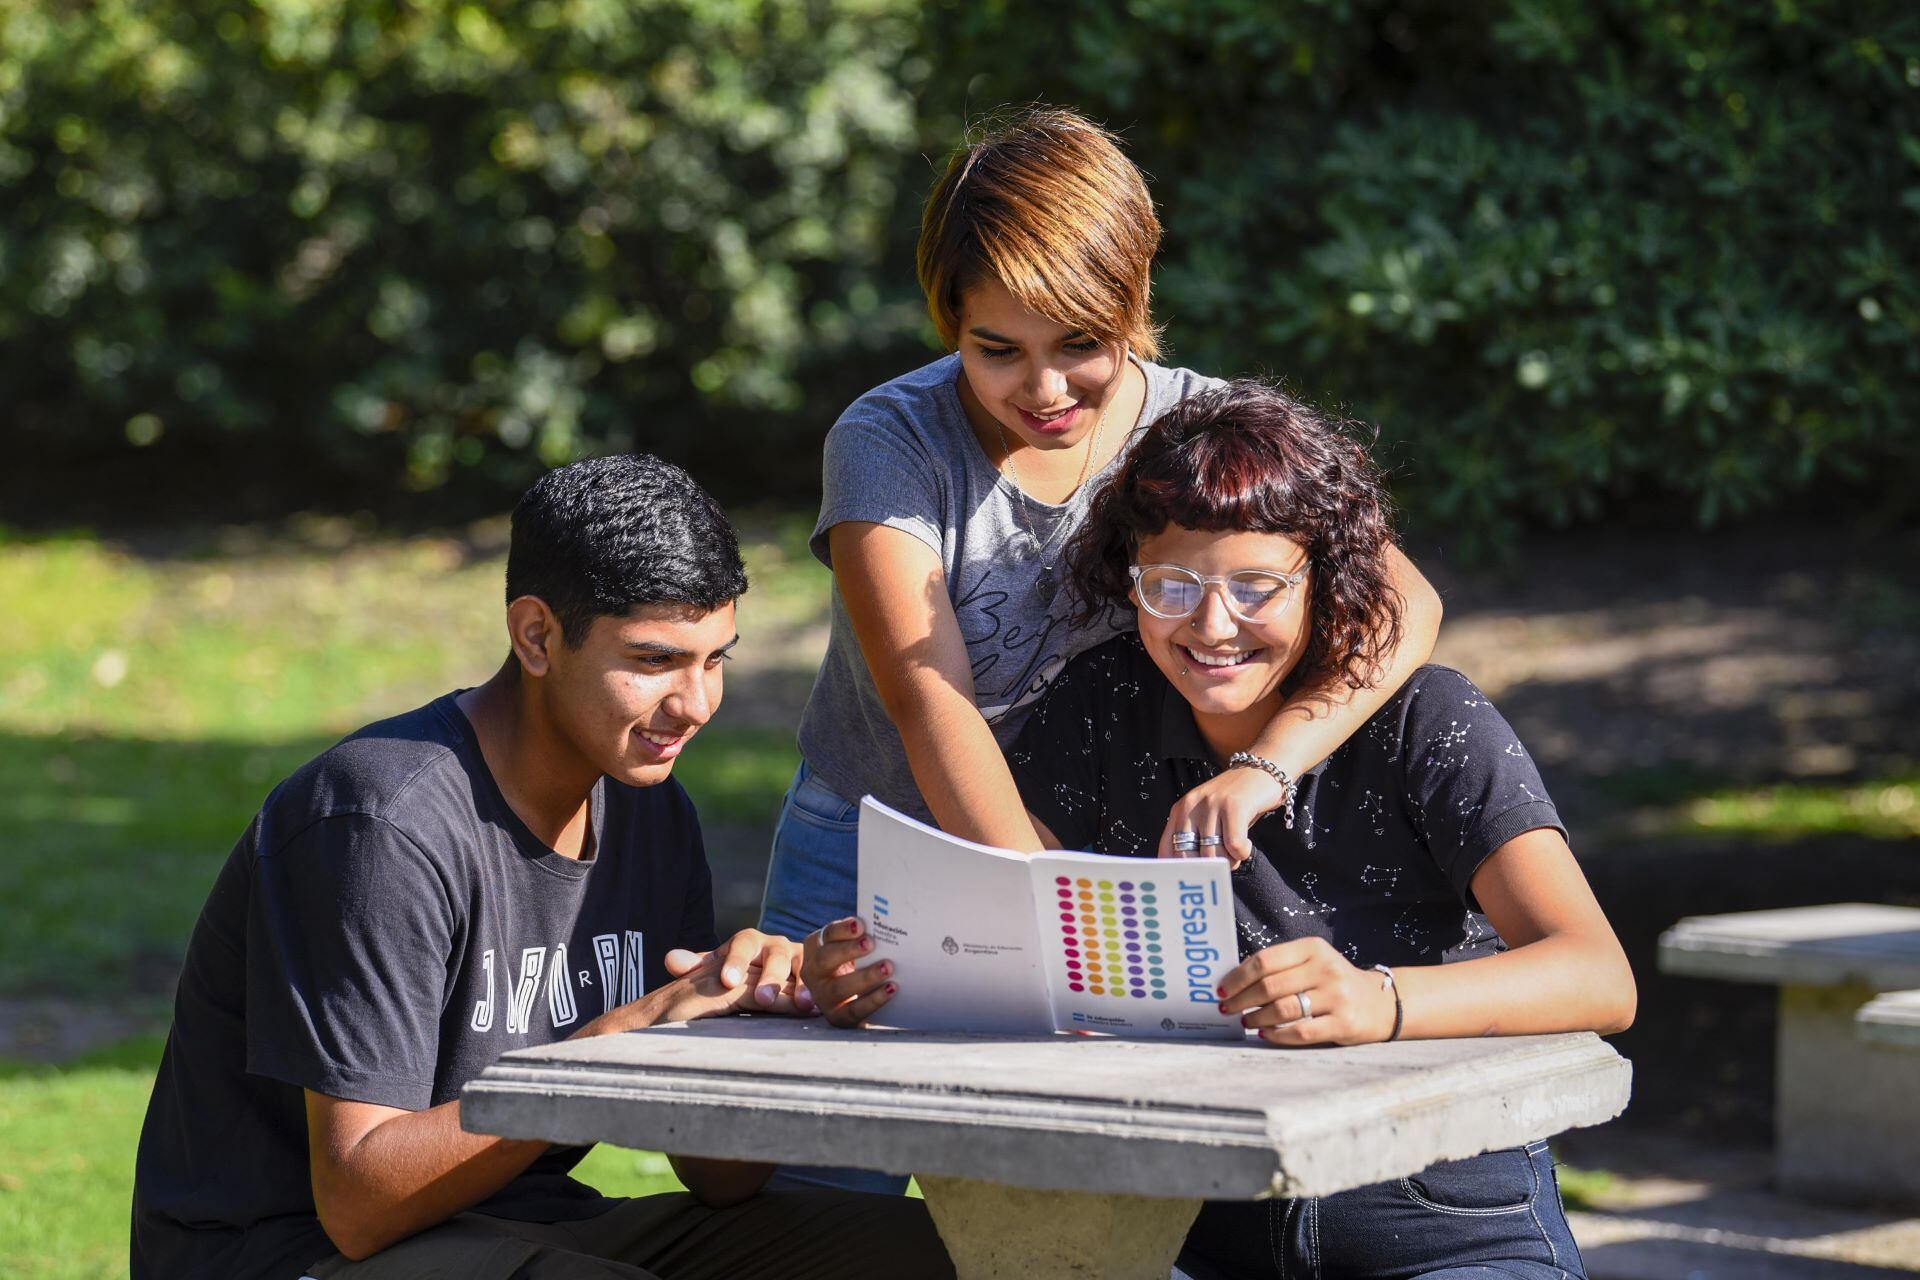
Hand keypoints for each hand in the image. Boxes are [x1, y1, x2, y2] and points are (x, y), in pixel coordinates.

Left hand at [664, 928, 812, 1013]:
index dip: (735, 961)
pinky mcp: (821, 973)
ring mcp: (801, 958)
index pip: (741, 945)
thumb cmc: (738, 972)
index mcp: (749, 941)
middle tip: (762, 999)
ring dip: (803, 985)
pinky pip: (825, 979)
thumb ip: (697, 964)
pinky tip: (824, 1007)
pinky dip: (824, 991)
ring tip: (803, 1005)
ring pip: (803, 966)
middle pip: (776, 955)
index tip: (727, 981)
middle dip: (770, 977)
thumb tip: (671, 959)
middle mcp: (777, 945)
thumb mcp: (717, 968)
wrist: (771, 972)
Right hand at [800, 917, 895, 1027]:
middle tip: (871, 943)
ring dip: (865, 977)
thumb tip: (883, 926)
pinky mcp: (837, 1017)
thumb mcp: (851, 946)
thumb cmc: (854, 962)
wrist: (848, 997)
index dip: (842, 930)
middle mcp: (813, 972)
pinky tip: (891, 989)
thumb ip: (860, 936)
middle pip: (825, 959)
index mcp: (816, 947)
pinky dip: (873, 1000)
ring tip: (888, 967)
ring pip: (839, 987)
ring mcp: (822, 996)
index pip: (827, 935)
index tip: (860, 925)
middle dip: (848, 950)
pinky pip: (853, 1011)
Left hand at [1159, 765, 1287, 867]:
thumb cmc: (1235, 803)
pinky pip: (1234, 846)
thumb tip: (1190, 875)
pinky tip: (1246, 844)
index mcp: (1180, 810)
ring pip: (1213, 854)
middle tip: (1221, 867)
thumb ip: (1195, 840)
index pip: (1166, 849)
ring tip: (1236, 852)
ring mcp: (1212, 804)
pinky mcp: (1234, 806)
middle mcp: (1191, 806)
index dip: (1175, 872)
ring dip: (1228, 862)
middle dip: (1206, 870)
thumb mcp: (1208, 817)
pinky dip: (1242, 853)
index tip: (1185, 886)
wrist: (1263, 769)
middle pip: (1189, 857)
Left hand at [1218, 937, 1396, 1046]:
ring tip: (1245, 1021)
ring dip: (1255, 1018)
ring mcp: (1337, 996)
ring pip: (1282, 1009)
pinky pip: (1300, 1032)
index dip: (1237, 977)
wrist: (1379, 1003)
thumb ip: (1280, 967)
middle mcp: (1326, 969)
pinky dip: (1276, 1034)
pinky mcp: (1343, 1023)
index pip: (1265, 960)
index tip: (1221, 989)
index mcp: (1313, 948)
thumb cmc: (1332, 981)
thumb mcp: (1312, 962)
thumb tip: (1234, 981)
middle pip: (1270, 986)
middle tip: (1227, 1009)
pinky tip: (1264, 1033)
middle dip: (1241, 1000)